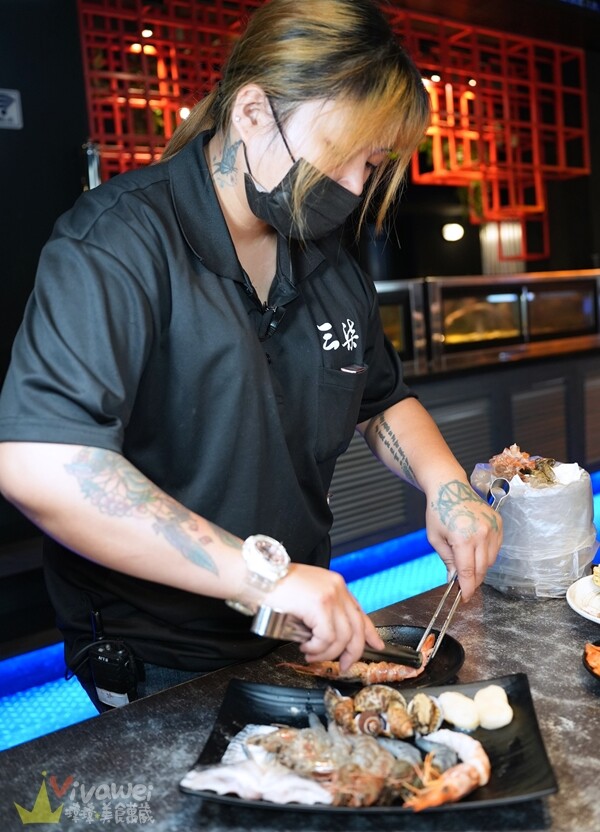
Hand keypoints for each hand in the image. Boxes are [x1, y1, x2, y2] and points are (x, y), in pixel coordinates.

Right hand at [264, 563, 383, 671]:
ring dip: (326, 652)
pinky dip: (317, 648)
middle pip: (356, 628)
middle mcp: (337, 588)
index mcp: (335, 584)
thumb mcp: (305, 597)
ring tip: (311, 653)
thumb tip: (328, 640)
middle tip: (342, 665)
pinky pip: (327, 638)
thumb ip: (321, 612)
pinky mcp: (320, 605)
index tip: (376, 646)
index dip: (370, 632)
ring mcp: (330, 595)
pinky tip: (305, 646)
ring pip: (342, 637)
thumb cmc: (273, 588)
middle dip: (351, 653)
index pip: (360, 612)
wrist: (256, 576)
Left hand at [425, 479, 502, 600]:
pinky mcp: (499, 523)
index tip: (465, 598)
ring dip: (481, 568)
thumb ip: (447, 560)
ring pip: (491, 560)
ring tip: (468, 565)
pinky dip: (488, 554)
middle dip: (473, 580)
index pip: (468, 572)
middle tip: (465, 586)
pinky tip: (476, 551)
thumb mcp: (435, 538)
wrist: (450, 487)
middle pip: (482, 569)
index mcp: (463, 539)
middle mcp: (482, 534)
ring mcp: (493, 528)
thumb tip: (454, 579)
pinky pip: (497, 548)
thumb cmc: (438, 511)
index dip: (467, 588)